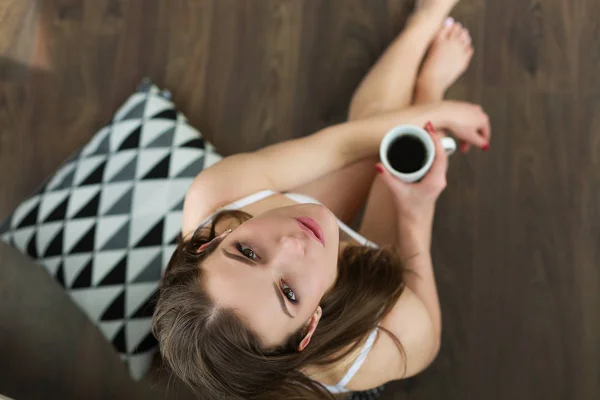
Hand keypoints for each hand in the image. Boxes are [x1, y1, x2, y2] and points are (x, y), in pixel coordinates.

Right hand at [376, 124, 447, 252]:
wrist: (415, 222)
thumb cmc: (408, 209)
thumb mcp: (397, 192)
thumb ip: (387, 178)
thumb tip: (379, 165)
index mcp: (435, 181)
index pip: (440, 156)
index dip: (435, 140)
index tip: (429, 128)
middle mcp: (440, 179)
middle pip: (442, 154)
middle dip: (435, 139)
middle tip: (426, 126)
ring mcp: (439, 179)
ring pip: (441, 157)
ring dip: (435, 145)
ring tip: (426, 132)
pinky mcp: (435, 180)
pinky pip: (438, 162)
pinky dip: (434, 152)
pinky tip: (427, 145)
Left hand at [437, 101, 490, 152]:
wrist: (443, 113)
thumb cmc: (457, 124)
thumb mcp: (471, 137)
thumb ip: (480, 143)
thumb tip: (484, 144)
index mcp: (483, 118)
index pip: (486, 133)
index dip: (483, 142)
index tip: (481, 147)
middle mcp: (478, 111)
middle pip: (476, 129)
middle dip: (470, 140)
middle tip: (464, 148)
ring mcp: (469, 107)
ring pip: (469, 124)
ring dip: (465, 134)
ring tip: (458, 141)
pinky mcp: (460, 106)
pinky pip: (462, 119)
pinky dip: (460, 126)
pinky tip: (455, 131)